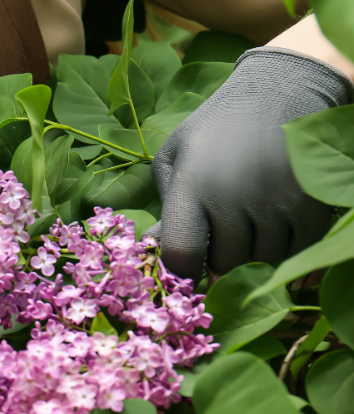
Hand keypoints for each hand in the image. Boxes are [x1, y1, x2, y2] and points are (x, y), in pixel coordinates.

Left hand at [150, 47, 352, 277]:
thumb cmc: (217, 128)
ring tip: (248, 220)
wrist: (282, 90)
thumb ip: (166, 207)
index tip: (185, 267)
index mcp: (193, 184)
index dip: (181, 270)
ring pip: (261, 261)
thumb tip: (153, 251)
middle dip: (220, 255)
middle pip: (225, 263)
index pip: (182, 252)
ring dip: (254, 251)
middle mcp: (235, 196)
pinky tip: (274, 222)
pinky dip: (285, 246)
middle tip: (222, 230)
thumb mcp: (177, 156)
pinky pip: (296, 252)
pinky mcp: (312, 204)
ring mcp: (277, 201)